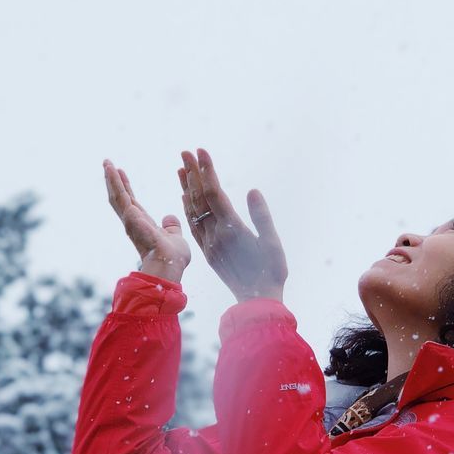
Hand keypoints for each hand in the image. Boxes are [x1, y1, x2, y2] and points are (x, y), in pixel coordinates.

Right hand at [103, 158, 190, 280]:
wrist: (169, 265)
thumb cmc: (173, 258)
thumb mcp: (175, 237)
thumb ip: (171, 227)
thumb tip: (169, 218)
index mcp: (143, 224)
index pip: (132, 202)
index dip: (126, 187)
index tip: (121, 172)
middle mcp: (133, 222)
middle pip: (120, 197)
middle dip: (112, 180)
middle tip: (107, 163)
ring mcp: (130, 220)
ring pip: (117, 195)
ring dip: (111, 178)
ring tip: (106, 162)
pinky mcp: (130, 217)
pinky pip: (121, 196)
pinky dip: (115, 182)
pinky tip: (112, 170)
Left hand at [178, 148, 287, 301]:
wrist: (256, 301)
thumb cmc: (271, 273)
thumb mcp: (272, 243)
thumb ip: (262, 216)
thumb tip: (252, 190)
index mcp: (232, 229)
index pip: (214, 194)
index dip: (207, 171)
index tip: (201, 151)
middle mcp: (216, 234)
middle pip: (199, 198)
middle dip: (193, 172)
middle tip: (186, 151)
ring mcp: (209, 243)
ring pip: (193, 210)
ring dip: (186, 187)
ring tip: (180, 167)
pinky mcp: (208, 251)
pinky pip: (193, 225)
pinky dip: (188, 207)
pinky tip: (184, 196)